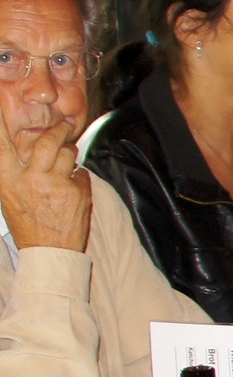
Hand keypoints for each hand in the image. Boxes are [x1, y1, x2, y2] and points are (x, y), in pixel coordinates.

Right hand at [0, 117, 91, 252]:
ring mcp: (56, 184)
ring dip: (70, 154)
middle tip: (64, 127)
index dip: (0, 124)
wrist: (50, 252)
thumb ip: (19, 171)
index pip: (1, 144)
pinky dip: (79, 177)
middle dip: (58, 130)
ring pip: (69, 153)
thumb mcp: (11, 196)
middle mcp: (31, 178)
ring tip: (67, 165)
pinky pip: (81, 172)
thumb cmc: (28, 223)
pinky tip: (72, 189)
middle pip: (48, 141)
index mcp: (8, 179)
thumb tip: (30, 149)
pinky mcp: (77, 192)